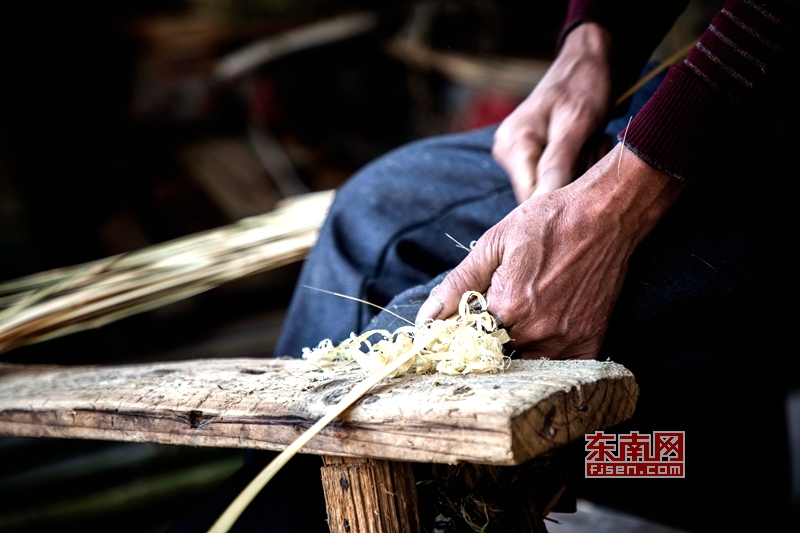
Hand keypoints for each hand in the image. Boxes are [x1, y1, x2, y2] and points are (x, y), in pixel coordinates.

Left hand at [416, 145, 683, 358]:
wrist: (604, 215)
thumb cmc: (547, 223)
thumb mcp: (494, 243)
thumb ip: (458, 284)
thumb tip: (426, 318)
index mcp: (507, 306)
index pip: (470, 338)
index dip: (466, 330)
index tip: (470, 319)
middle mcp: (537, 330)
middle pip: (498, 354)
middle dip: (491, 341)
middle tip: (501, 312)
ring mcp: (566, 339)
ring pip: (527, 364)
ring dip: (518, 350)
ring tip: (522, 320)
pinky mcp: (590, 340)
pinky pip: (561, 367)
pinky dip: (549, 358)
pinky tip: (543, 335)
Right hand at [493, 23, 612, 201]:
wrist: (586, 61)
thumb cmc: (583, 85)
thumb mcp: (576, 121)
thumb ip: (558, 162)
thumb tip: (543, 201)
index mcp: (513, 144)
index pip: (529, 198)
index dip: (559, 197)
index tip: (587, 177)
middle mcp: (507, 152)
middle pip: (540, 194)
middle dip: (572, 179)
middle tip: (593, 147)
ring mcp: (517, 154)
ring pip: (550, 186)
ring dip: (578, 171)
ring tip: (590, 142)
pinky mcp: (529, 154)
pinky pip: (552, 176)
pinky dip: (575, 166)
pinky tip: (585, 145)